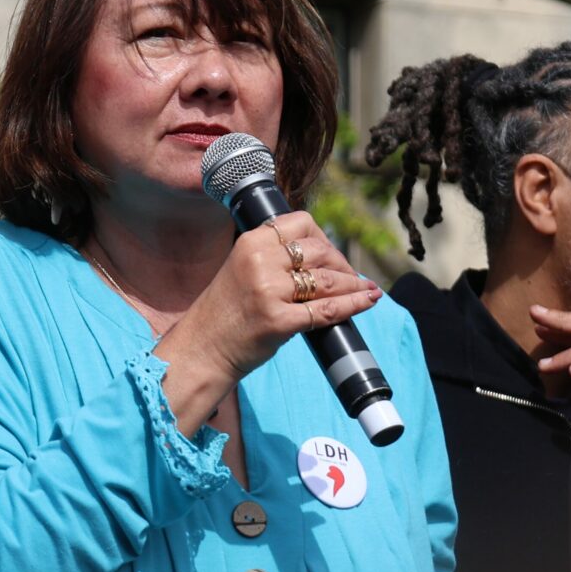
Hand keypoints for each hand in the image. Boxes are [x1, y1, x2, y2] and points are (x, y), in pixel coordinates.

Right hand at [153, 213, 380, 433]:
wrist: (203, 348)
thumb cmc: (226, 312)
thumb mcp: (242, 269)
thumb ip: (273, 257)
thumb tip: (322, 256)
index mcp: (251, 242)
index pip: (301, 223)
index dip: (325, 237)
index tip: (332, 254)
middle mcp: (260, 261)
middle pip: (320, 251)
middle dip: (342, 265)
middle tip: (351, 277)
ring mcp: (269, 292)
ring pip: (327, 280)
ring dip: (352, 284)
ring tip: (366, 288)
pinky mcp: (278, 321)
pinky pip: (327, 310)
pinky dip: (353, 305)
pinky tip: (367, 301)